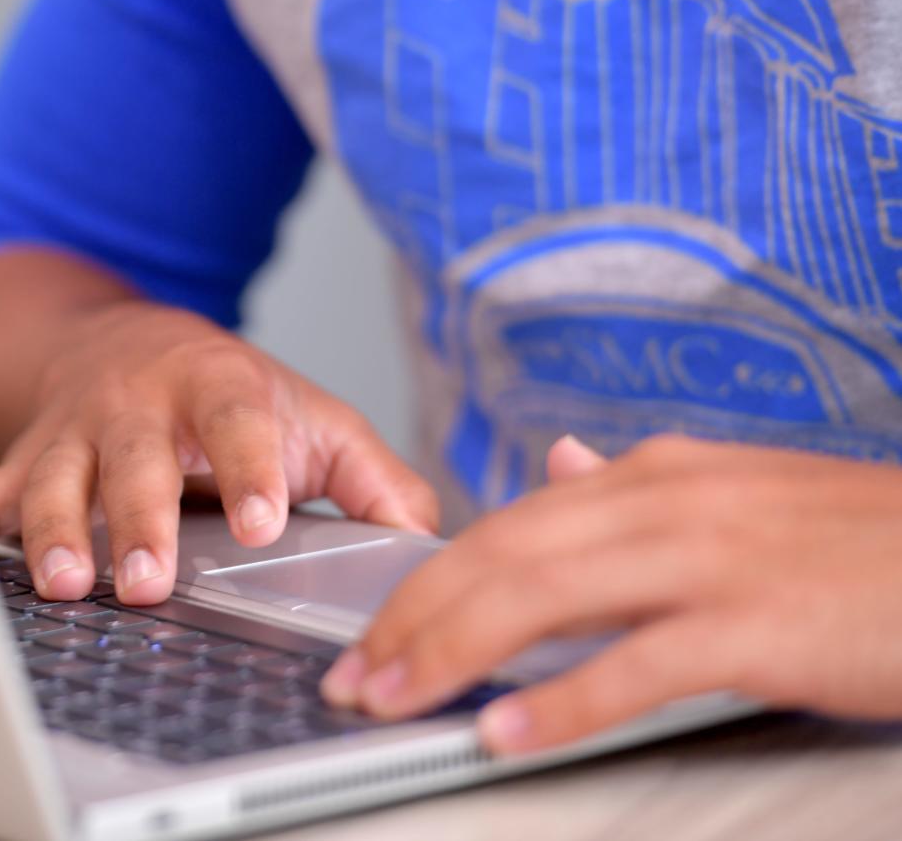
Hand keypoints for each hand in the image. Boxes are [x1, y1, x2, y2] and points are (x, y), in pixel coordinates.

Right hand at [0, 300, 436, 603]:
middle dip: (139, 519)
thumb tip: (424, 538)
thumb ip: (371, 479)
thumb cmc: (235, 397)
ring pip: (55, 478)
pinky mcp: (28, 456)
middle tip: (149, 582)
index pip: (240, 423)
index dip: (249, 468)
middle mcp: (142, 406)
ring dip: (53, 531)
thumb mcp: (314, 421)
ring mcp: (77, 432)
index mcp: (221, 389)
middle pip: (137, 460)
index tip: (258, 521)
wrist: (136, 345)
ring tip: (66, 585)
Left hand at [321, 434, 901, 753]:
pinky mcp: (751, 625)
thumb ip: (628, 486)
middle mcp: (660, 502)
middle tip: (353, 676)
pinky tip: (503, 733)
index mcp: (649, 476)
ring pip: (540, 599)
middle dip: (413, 619)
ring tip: (393, 699)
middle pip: (500, 558)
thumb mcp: (728, 491)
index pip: (505, 527)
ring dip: (452, 653)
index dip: (427, 581)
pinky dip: (557, 702)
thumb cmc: (846, 540)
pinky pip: (631, 666)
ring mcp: (703, 559)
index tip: (375, 629)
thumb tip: (553, 466)